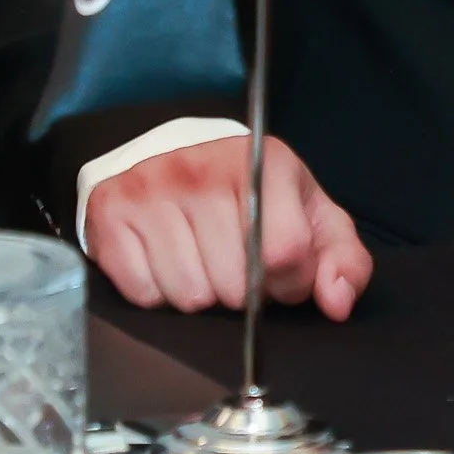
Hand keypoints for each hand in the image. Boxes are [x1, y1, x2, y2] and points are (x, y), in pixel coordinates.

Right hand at [86, 135, 373, 321]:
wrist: (173, 151)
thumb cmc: (249, 190)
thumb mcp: (308, 210)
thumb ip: (342, 257)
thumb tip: (339, 302)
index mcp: (265, 164)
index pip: (286, 251)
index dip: (290, 282)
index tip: (283, 275)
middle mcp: (205, 171)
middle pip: (234, 283)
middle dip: (243, 291)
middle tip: (238, 266)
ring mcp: (153, 191)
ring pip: (190, 295)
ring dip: (203, 295)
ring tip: (205, 262)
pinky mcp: (111, 215)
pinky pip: (144, 294)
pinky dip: (160, 293)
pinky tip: (169, 262)